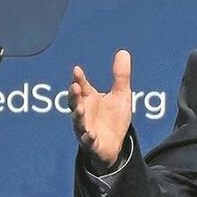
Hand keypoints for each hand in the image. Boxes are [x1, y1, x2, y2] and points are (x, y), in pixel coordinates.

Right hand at [70, 50, 132, 172]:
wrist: (115, 144)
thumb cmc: (114, 118)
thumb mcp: (121, 95)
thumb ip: (121, 76)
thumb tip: (123, 52)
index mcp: (89, 99)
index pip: (81, 87)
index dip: (78, 79)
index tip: (77, 70)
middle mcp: (83, 113)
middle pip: (74, 103)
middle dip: (74, 95)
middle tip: (75, 87)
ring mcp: (85, 128)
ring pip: (78, 122)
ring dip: (78, 115)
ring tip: (81, 109)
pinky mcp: (91, 144)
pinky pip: (88, 141)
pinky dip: (88, 138)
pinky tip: (90, 134)